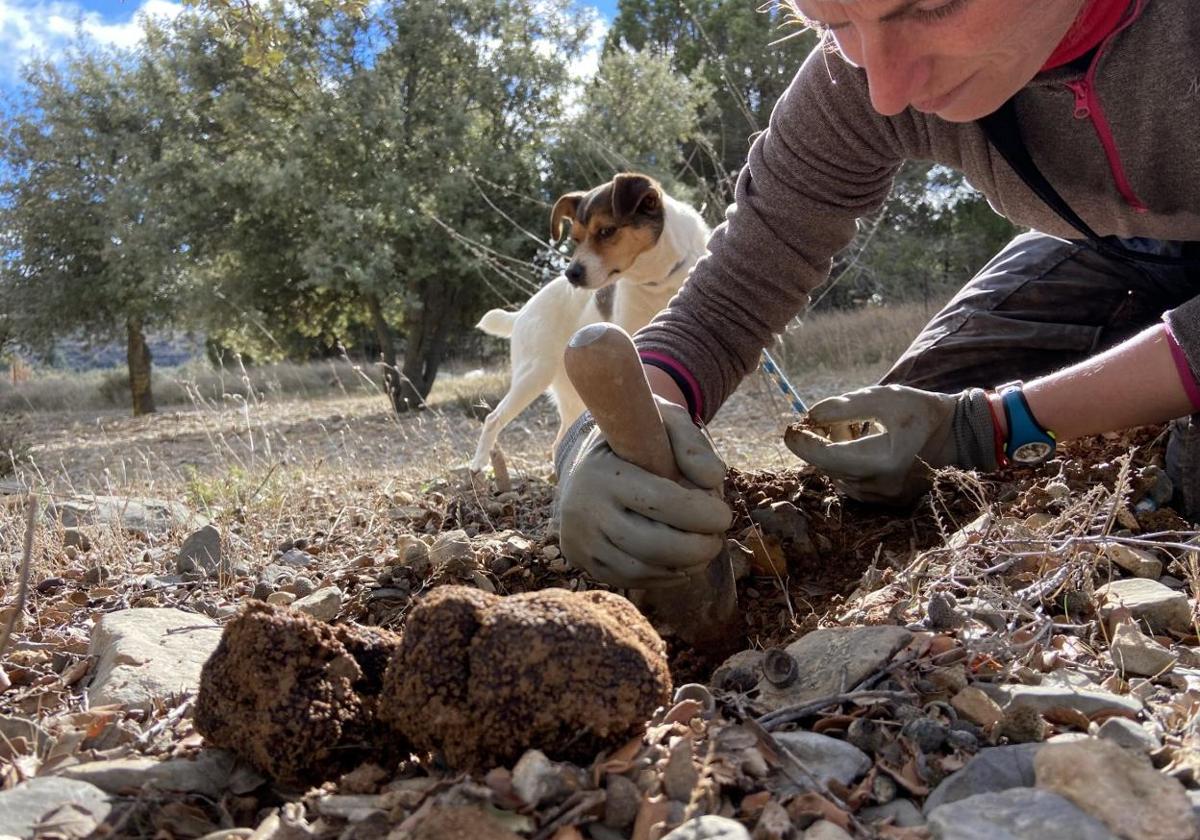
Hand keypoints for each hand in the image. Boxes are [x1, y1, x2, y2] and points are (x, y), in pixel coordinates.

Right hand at [555, 399, 732, 588]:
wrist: (582, 462)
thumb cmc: (633, 442)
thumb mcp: (661, 423)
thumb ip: (692, 444)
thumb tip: (714, 480)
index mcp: (602, 472)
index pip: (661, 501)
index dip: (703, 514)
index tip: (724, 514)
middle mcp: (583, 510)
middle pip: (652, 545)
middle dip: (698, 548)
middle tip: (717, 539)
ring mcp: (580, 540)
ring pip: (641, 569)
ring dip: (684, 566)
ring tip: (704, 551)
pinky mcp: (582, 561)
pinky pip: (629, 580)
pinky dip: (663, 577)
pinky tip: (681, 563)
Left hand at [784, 385, 997, 503]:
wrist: (960, 438)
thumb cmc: (923, 412)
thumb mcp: (887, 397)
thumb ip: (847, 406)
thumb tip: (811, 414)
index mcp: (883, 461)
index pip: (827, 457)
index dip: (802, 443)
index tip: (789, 428)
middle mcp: (880, 487)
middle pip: (829, 466)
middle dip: (818, 442)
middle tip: (820, 418)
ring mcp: (883, 499)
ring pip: (838, 476)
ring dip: (833, 452)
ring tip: (848, 427)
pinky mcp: (884, 502)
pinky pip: (852, 483)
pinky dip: (846, 463)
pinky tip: (858, 443)